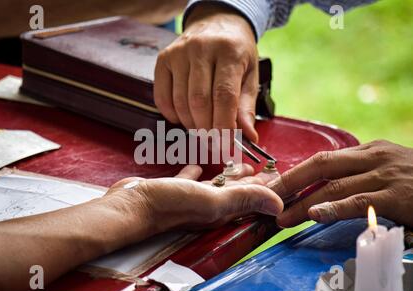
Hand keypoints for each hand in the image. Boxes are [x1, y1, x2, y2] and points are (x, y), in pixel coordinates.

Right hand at [105, 164, 282, 233]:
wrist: (131, 206)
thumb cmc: (169, 205)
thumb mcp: (211, 200)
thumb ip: (244, 199)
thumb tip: (280, 205)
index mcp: (221, 210)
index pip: (251, 198)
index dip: (266, 189)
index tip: (279, 177)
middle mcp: (207, 206)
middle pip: (236, 191)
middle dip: (251, 181)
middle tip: (263, 169)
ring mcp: (190, 198)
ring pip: (215, 185)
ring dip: (227, 176)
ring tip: (237, 165)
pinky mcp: (173, 189)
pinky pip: (190, 179)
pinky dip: (197, 172)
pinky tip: (198, 164)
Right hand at [154, 3, 258, 141]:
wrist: (216, 22)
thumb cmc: (236, 51)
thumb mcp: (250, 74)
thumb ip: (246, 107)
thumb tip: (248, 136)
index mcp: (229, 51)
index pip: (224, 96)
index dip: (224, 126)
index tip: (226, 146)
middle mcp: (201, 48)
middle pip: (199, 101)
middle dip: (207, 129)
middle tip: (214, 142)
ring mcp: (178, 53)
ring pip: (180, 102)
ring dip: (191, 124)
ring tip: (202, 129)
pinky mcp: (163, 59)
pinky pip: (162, 97)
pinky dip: (172, 115)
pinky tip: (183, 118)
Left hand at [267, 140, 412, 227]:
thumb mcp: (387, 169)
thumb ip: (358, 175)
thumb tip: (323, 191)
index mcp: (368, 150)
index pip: (321, 159)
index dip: (294, 173)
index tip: (273, 187)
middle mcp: (374, 157)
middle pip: (320, 166)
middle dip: (289, 183)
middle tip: (266, 199)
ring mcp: (386, 175)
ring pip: (334, 187)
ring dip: (304, 203)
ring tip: (282, 217)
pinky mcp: (398, 196)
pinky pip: (360, 202)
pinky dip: (335, 209)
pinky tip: (316, 215)